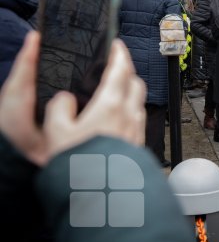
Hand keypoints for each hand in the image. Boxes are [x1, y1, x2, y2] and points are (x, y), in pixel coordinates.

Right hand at [0, 33, 146, 165]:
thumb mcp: (56, 132)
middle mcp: (130, 115)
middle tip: (117, 68)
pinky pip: (138, 122)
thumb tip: (65, 100)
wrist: (102, 196)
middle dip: (128, 72)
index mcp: (110, 105)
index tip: (117, 45)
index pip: (120, 70)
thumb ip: (59, 109)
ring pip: (139, 103)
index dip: (119, 54)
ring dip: (131, 94)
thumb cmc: (80, 164)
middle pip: (136, 84)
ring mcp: (137, 132)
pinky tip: (118, 123)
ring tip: (117, 94)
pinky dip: (130, 114)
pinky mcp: (139, 147)